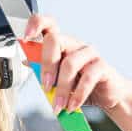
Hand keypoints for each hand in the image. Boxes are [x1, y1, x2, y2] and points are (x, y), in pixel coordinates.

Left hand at [23, 14, 131, 130]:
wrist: (106, 96)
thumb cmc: (79, 84)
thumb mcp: (56, 79)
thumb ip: (42, 69)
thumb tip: (26, 60)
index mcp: (60, 44)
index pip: (48, 24)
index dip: (36, 25)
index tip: (25, 38)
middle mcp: (74, 44)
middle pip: (55, 40)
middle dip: (46, 66)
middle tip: (45, 87)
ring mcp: (89, 53)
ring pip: (69, 63)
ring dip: (61, 88)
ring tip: (58, 105)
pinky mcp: (102, 66)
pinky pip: (87, 77)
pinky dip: (77, 95)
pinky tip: (72, 106)